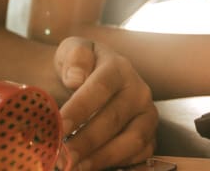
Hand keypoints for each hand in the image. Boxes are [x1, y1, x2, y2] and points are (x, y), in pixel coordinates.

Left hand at [54, 37, 156, 170]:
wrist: (93, 76)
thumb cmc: (79, 66)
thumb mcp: (72, 50)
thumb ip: (73, 57)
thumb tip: (75, 78)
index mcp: (118, 68)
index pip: (100, 88)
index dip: (79, 108)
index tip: (59, 125)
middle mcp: (138, 91)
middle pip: (113, 119)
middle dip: (86, 140)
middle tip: (63, 155)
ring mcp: (147, 114)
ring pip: (131, 140)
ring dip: (101, 157)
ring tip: (74, 166)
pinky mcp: (150, 135)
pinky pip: (140, 155)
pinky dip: (117, 163)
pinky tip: (90, 167)